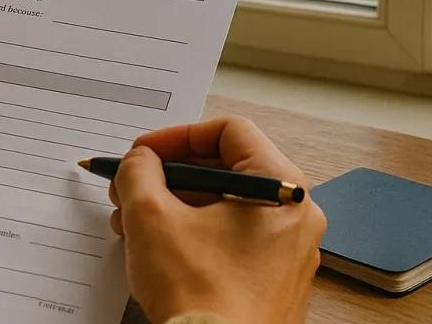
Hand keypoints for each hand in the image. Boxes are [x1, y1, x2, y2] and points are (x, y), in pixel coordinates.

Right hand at [109, 116, 325, 323]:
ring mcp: (289, 251)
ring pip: (227, 204)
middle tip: (136, 183)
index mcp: (281, 189)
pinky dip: (196, 231)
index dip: (178, 136)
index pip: (230, 131)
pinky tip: (160, 244)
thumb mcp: (151, 217)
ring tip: (136, 219)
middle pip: (228, 167)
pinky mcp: (275, 279)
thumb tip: (141, 160)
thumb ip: (140, 171)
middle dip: (171, 174)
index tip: (147, 152)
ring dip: (177, 203)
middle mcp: (296, 216)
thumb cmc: (201, 299)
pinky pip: (235, 236)